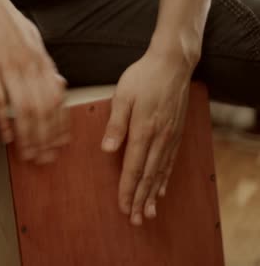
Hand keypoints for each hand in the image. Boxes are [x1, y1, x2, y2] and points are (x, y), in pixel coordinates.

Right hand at [0, 0, 69, 163]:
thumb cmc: (7, 22)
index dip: (60, 125)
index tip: (60, 144)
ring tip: (28, 153)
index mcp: (42, 61)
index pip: (57, 100)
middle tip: (45, 158)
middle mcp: (30, 67)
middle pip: (44, 110)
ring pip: (25, 108)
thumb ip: (44, 63)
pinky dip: (5, 119)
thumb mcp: (33, 39)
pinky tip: (7, 135)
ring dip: (28, 135)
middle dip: (46, 138)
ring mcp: (9, 67)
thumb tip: (58, 81)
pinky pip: (0, 98)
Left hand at [101, 46, 195, 225]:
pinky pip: (170, 161)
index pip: (133, 168)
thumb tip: (107, 149)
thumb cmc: (143, 77)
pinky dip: (165, 178)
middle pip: (148, 176)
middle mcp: (159, 138)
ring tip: (149, 212)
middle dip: (141, 199)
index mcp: (143, 130)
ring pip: (161, 172)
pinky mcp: (176, 132)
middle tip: (136, 220)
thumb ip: (115, 124)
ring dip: (153, 194)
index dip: (127, 190)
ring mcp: (170, 136)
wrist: (172, 64)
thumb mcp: (123, 96)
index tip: (123, 206)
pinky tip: (161, 189)